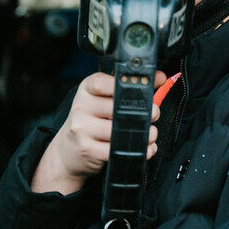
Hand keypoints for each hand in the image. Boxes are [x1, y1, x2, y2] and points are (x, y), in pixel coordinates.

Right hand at [31, 70, 165, 194]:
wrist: (68, 151)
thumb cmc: (92, 121)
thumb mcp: (104, 100)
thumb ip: (130, 88)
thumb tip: (160, 77)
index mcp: (86, 91)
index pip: (101, 82)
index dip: (124, 84)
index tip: (144, 89)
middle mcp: (81, 107)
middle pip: (117, 106)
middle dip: (143, 111)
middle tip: (154, 114)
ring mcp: (82, 129)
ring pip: (119, 129)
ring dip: (145, 133)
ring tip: (151, 133)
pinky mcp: (88, 149)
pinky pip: (118, 149)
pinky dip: (139, 150)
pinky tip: (146, 147)